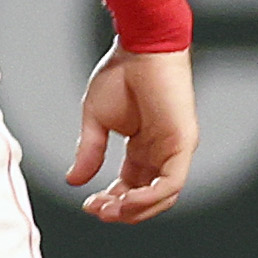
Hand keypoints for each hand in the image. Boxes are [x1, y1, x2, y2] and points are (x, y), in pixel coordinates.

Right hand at [69, 45, 195, 222]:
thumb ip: (88, 152)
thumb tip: (74, 181)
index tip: (87, 205)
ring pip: (162, 197)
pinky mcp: (183, 142)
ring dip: (135, 210)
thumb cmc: (121, 73)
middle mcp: (161, 151)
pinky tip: (127, 201)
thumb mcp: (96, 120)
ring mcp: (175, 149)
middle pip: (146, 197)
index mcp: (143, 147)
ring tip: (110, 211)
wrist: (140, 46)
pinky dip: (150, 198)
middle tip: (97, 210)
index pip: (130, 186)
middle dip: (121, 210)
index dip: (110, 201)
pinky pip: (171, 183)